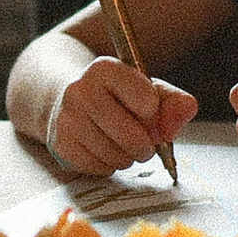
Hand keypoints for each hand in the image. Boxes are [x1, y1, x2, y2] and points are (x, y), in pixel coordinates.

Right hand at [46, 54, 195, 173]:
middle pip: (132, 136)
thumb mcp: (147, 89)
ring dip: (128, 157)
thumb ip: (173, 102)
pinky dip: (109, 165)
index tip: (146, 109)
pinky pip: (99, 167)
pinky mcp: (60, 144)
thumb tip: (177, 124)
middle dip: (146, 146)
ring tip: (123, 145)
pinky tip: (105, 150)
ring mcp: (66, 118)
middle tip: (144, 142)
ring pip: (116, 156)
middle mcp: (80, 90)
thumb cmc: (115, 95)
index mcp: (105, 69)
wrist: (66, 99)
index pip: (147, 101)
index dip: (153, 113)